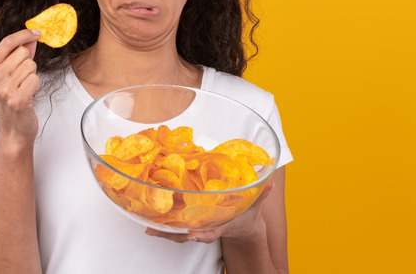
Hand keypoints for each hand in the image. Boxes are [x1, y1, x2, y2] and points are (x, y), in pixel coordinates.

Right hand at [0, 29, 40, 147]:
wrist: (13, 132)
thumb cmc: (11, 103)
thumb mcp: (8, 77)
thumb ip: (18, 56)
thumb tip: (31, 38)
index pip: (6, 42)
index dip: (24, 34)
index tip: (36, 32)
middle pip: (23, 53)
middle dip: (29, 63)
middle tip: (23, 80)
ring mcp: (4, 89)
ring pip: (31, 66)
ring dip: (32, 76)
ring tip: (24, 89)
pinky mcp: (17, 99)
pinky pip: (35, 79)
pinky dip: (36, 86)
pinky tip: (28, 96)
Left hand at [144, 178, 275, 243]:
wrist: (241, 225)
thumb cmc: (245, 211)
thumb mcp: (254, 203)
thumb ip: (261, 192)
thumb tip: (268, 180)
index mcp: (222, 222)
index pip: (213, 230)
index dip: (204, 233)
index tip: (193, 235)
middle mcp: (207, 226)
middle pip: (188, 233)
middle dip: (172, 233)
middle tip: (154, 230)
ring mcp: (198, 225)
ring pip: (179, 232)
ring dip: (163, 230)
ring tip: (147, 227)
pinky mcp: (190, 220)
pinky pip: (175, 224)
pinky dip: (163, 223)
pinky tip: (147, 218)